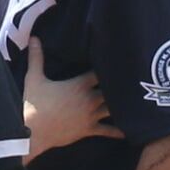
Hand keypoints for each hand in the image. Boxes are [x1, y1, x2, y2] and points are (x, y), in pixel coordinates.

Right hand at [23, 40, 123, 160]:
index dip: (110, 66)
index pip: (100, 72)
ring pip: (114, 108)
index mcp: (79, 84)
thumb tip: (34, 38)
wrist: (32, 132)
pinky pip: (107, 131)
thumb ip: (37, 57)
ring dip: (123, 105)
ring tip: (137, 100)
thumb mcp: (34, 78)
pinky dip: (118, 131)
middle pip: (112, 89)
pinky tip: (130, 131)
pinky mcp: (88, 130)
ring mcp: (91, 115)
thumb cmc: (33, 104)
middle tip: (135, 79)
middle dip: (121, 85)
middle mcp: (89, 99)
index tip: (119, 60)